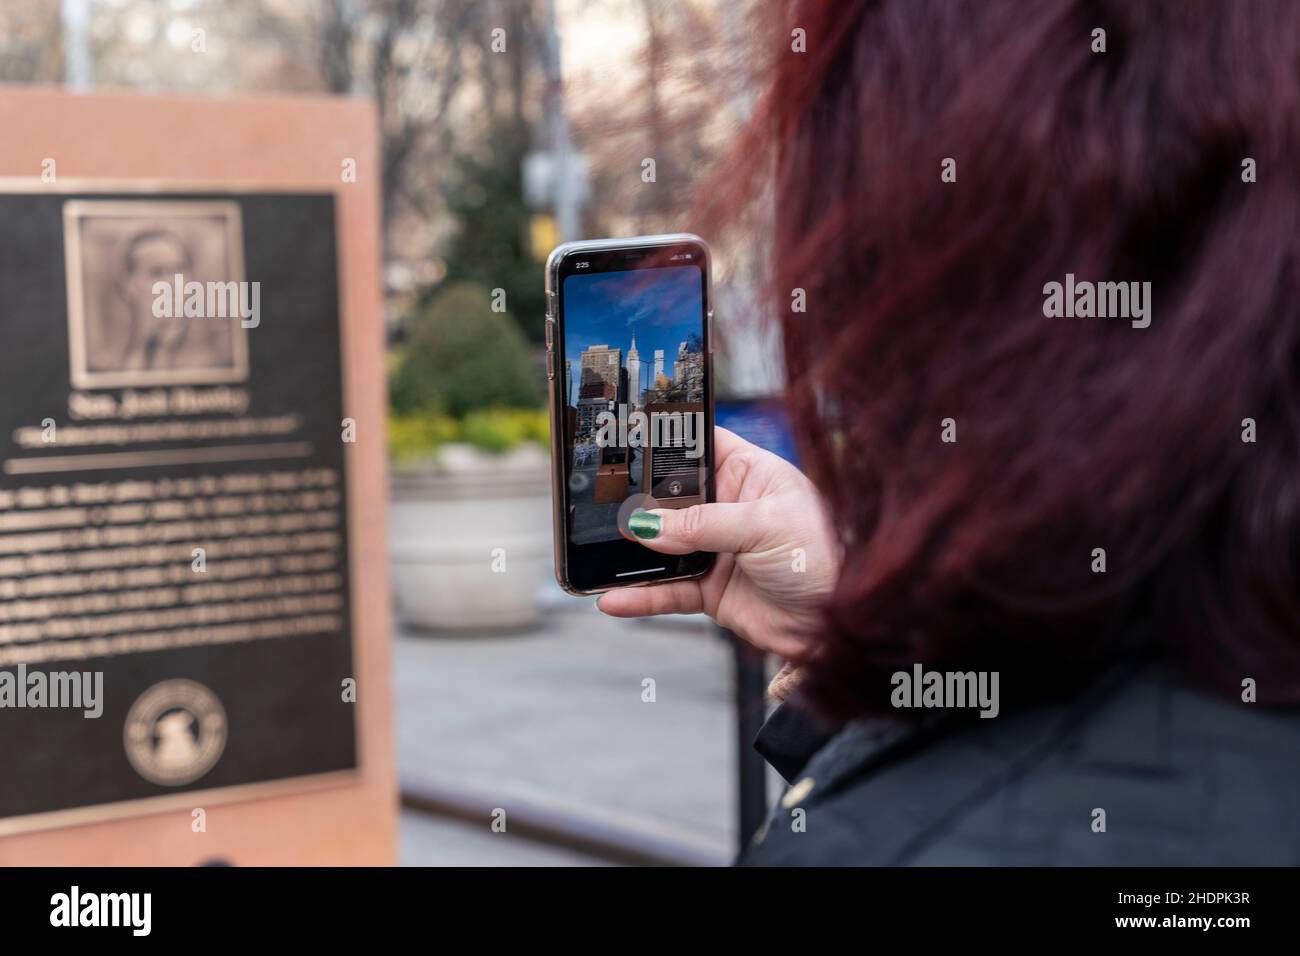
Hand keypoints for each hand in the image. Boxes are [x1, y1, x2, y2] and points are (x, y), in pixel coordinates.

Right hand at [596, 426, 837, 657]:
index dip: (667, 439)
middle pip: (671, 496)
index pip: (700, 443)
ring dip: (633, 552)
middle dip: (638, 501)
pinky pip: (668, 591)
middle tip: (602, 502)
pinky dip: (641, 597)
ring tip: (598, 552)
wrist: (846, 624)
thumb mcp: (764, 525)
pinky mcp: (713, 591)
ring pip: (663, 546)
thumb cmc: (827, 556)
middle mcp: (731, 508)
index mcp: (751, 473)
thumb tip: (647, 525)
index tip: (625, 436)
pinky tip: (615, 599)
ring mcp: (719, 550)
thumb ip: (701, 524)